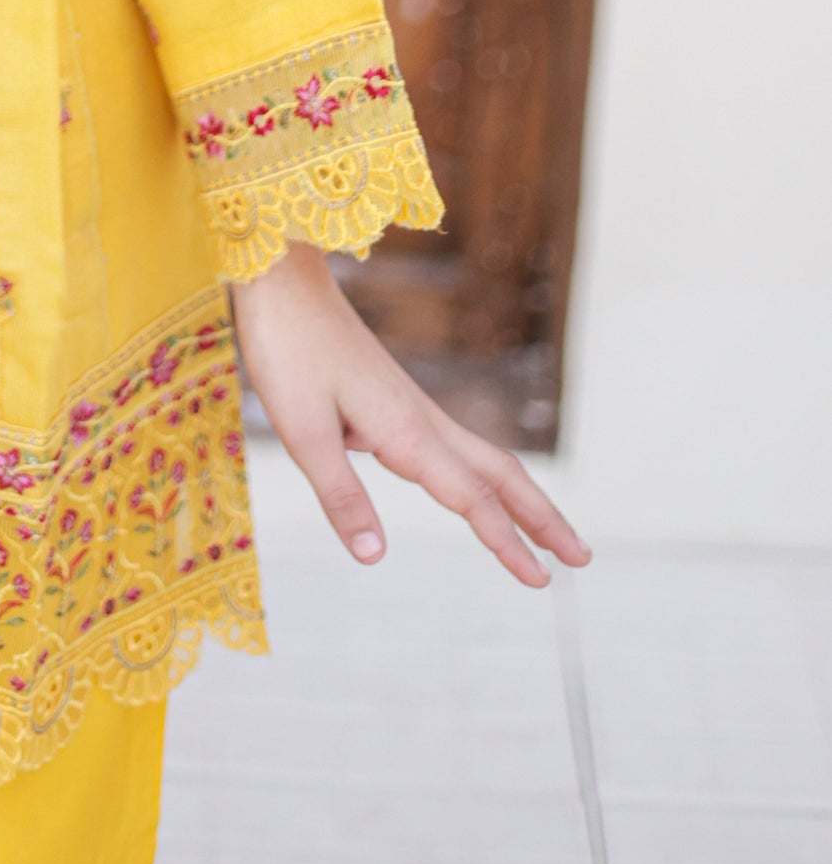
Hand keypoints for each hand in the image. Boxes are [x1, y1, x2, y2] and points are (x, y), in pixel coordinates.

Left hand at [231, 243, 590, 585]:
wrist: (282, 281)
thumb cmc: (287, 350)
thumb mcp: (301, 431)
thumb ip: (340, 496)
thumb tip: (376, 559)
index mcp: (406, 431)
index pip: (471, 497)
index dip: (507, 542)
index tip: (541, 581)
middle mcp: (421, 418)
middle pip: (500, 474)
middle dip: (542, 518)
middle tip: (582, 558)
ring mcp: (411, 404)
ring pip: (483, 456)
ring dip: (520, 497)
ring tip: (548, 531)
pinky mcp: (394, 397)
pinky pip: (455, 445)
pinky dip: (484, 476)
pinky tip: (474, 488)